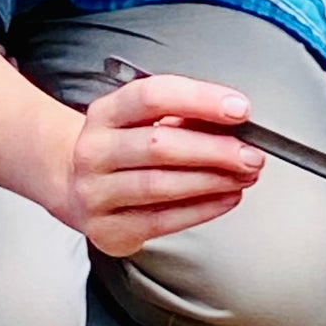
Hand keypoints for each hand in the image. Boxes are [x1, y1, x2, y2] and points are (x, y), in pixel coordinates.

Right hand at [54, 72, 263, 256]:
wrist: (73, 185)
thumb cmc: (122, 147)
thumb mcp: (140, 121)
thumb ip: (182, 117)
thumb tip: (235, 123)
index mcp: (105, 113)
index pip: (153, 96)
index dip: (200, 100)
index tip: (239, 109)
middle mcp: (94, 150)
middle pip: (159, 145)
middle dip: (215, 150)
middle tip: (251, 154)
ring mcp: (95, 192)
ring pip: (160, 185)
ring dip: (212, 181)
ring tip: (244, 176)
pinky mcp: (107, 228)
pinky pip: (162, 220)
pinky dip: (202, 209)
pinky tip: (226, 198)